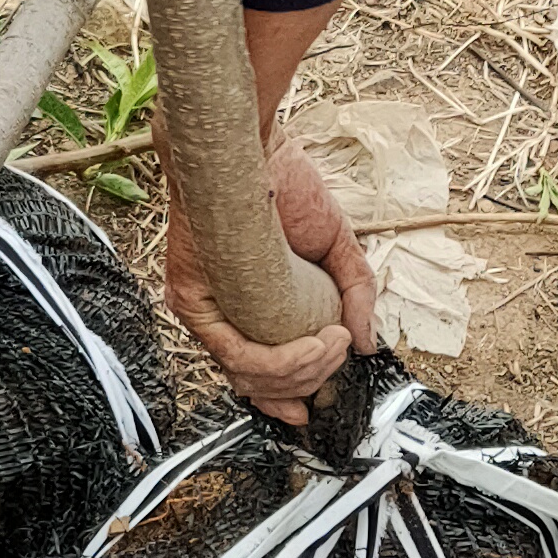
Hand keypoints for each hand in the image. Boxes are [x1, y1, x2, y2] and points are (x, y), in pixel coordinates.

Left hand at [160, 118, 381, 428]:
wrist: (258, 144)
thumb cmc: (291, 188)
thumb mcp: (336, 249)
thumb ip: (354, 297)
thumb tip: (366, 346)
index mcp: (243, 309)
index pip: (254, 375)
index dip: (283, 401)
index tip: (309, 412)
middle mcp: (216, 316)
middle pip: (252, 384)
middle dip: (305, 384)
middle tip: (339, 355)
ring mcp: (201, 309)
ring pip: (246, 375)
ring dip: (302, 371)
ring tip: (336, 342)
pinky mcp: (191, 298)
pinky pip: (235, 352)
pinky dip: (282, 359)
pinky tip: (320, 340)